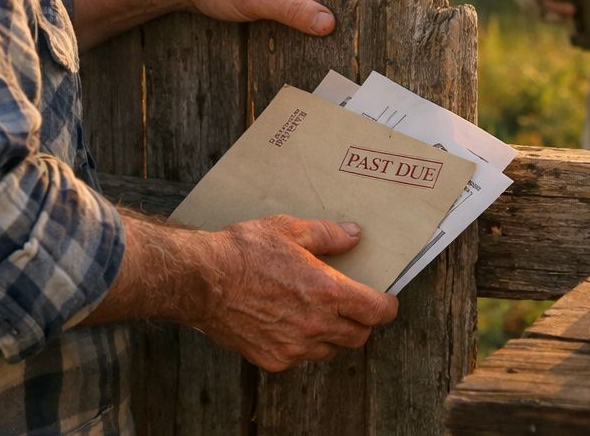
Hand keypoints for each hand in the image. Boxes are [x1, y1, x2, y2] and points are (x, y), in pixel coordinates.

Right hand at [191, 216, 398, 371]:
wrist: (201, 281)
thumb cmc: (244, 251)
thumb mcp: (289, 229)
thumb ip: (328, 235)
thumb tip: (354, 235)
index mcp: (325, 291)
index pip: (376, 312)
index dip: (387, 308)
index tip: (386, 302)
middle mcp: (315, 324)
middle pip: (358, 336)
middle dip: (361, 322)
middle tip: (351, 305)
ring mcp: (293, 346)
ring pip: (330, 350)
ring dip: (331, 335)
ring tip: (316, 313)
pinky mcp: (273, 359)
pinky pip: (300, 357)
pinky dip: (301, 345)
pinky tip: (287, 324)